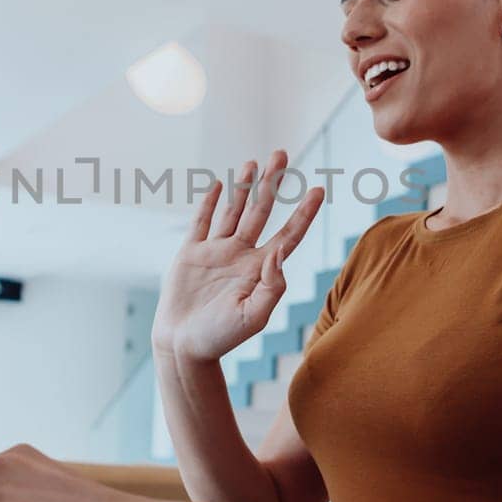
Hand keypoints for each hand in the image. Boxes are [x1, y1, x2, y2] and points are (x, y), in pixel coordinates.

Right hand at [150, 149, 323, 365]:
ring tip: (254, 163)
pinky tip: (219, 185)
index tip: (317, 189)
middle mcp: (241, 255)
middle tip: (281, 154)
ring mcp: (216, 252)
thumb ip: (272, 285)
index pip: (288, 234)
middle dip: (271, 183)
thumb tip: (280, 251)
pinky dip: (209, 202)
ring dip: (244, 186)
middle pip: (261, 211)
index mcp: (260, 270)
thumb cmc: (221, 338)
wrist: (184, 347)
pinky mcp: (191, 254)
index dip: (303, 212)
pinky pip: (202, 222)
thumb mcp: (254, 316)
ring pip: (233, 211)